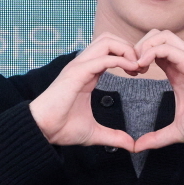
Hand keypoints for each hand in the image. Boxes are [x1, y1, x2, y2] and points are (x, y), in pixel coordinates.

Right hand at [29, 33, 139, 147]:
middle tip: (141, 67)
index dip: (127, 56)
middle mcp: (82, 65)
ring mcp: (79, 67)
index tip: (139, 72)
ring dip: (126, 50)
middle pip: (109, 38)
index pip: (109, 50)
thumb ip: (114, 136)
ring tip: (137, 67)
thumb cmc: (62, 128)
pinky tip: (131, 70)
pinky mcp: (77, 73)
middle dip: (129, 48)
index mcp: (87, 73)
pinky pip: (103, 58)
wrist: (42, 130)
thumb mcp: (95, 132)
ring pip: (106, 41)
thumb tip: (131, 145)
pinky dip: (120, 60)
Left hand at [129, 30, 183, 151]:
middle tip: (133, 66)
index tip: (132, 73)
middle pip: (156, 35)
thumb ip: (156, 138)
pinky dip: (151, 51)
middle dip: (139, 46)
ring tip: (138, 65)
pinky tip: (143, 66)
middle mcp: (181, 61)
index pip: (155, 48)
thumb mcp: (175, 131)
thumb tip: (139, 147)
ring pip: (161, 35)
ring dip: (144, 46)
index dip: (139, 56)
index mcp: (176, 70)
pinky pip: (167, 47)